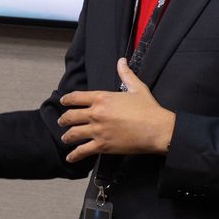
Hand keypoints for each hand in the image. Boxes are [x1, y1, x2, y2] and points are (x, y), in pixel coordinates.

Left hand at [57, 58, 175, 162]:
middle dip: (64, 119)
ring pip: (74, 134)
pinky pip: (83, 151)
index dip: (67, 100)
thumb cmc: (148, 108)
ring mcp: (98, 130)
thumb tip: (121, 61)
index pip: (77, 97)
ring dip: (67, 136)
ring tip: (65, 138)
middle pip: (71, 116)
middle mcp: (96, 113)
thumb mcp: (137, 88)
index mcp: (102, 98)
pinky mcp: (102, 146)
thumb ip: (126, 74)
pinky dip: (74, 155)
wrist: (157, 129)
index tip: (63, 102)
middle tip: (61, 122)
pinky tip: (71, 157)